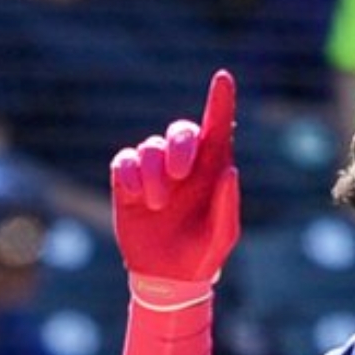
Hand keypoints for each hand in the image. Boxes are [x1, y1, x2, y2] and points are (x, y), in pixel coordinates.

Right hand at [110, 70, 241, 307]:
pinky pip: (124, 162)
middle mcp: (184, 165)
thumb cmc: (203, 253)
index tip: (223, 78)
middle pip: (181, 130)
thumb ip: (228, 204)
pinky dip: (130, 175)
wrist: (169, 277)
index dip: (220, 101)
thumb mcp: (223, 235)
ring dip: (154, 174)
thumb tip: (229, 169)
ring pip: (150, 148)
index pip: (217, 128)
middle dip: (180, 145)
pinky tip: (137, 197)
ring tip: (157, 204)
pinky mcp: (127, 181)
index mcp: (212, 170)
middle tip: (181, 174)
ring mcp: (154, 171)